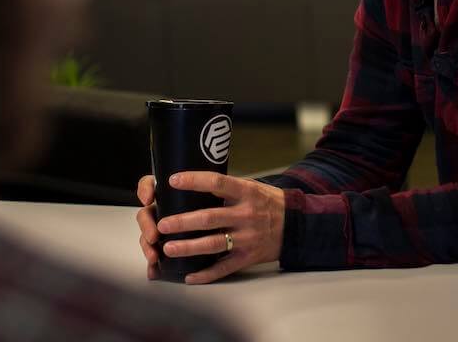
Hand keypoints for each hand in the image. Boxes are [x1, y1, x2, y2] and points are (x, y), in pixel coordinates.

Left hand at [135, 172, 284, 283]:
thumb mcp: (252, 187)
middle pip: (209, 218)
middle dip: (182, 222)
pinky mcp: (247, 257)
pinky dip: (205, 274)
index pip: (217, 183)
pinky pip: (224, 268)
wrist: (295, 225)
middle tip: (162, 224)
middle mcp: (245, 215)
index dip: (194, 180)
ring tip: (168, 248)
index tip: (172, 180)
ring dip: (188, 247)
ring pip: (212, 244)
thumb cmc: (267, 203)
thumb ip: (227, 188)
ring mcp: (246, 238)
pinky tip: (189, 276)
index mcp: (246, 193)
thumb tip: (193, 184)